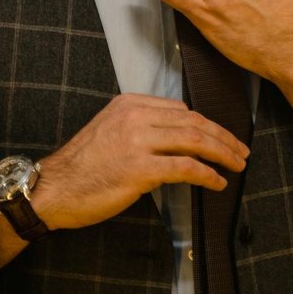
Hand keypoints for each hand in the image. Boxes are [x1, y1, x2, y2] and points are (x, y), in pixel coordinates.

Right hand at [31, 93, 248, 230]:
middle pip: (194, 121)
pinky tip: (217, 182)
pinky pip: (186, 168)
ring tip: (236, 164)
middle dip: (222, 137)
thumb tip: (180, 141)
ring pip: (195, 140)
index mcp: (130, 104)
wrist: (52, 189)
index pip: (181, 109)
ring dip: (222, 153)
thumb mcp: (111, 131)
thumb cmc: (82, 167)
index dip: (208, 124)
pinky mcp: (139, 169)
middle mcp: (135, 117)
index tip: (223, 136)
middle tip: (240, 150)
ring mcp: (137, 141)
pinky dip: (207, 175)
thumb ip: (143, 128)